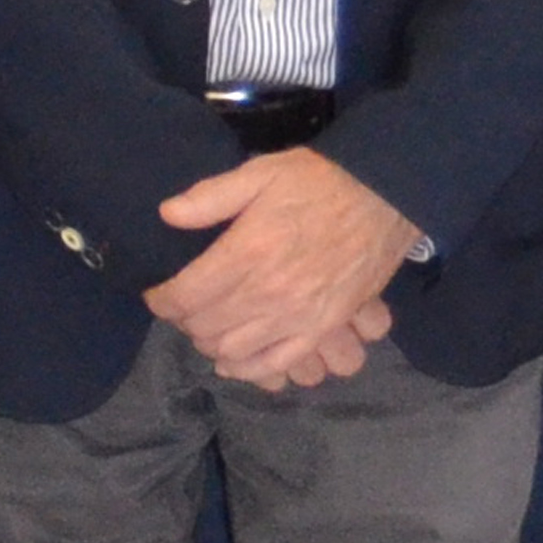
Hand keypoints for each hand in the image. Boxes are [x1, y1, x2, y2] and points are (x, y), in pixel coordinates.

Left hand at [145, 143, 414, 385]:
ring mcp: (297, 315)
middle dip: (184, 321)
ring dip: (210, 343)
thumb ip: (210, 197)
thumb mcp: (260, 173)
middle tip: (184, 307)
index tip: (157, 294)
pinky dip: (248, 369)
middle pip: (204, 326)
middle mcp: (268, 292)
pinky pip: (276, 362)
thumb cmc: (319, 181)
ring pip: (232, 350)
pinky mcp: (323, 327)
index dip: (161, 300)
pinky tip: (233, 361)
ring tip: (207, 327)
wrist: (385, 195)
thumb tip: (167, 215)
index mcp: (246, 252)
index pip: (185, 295)